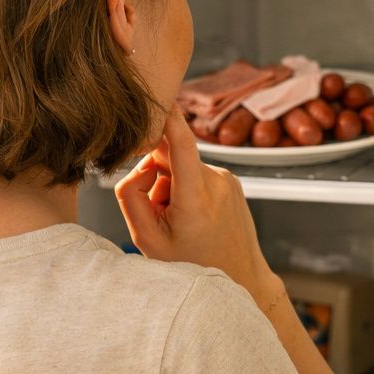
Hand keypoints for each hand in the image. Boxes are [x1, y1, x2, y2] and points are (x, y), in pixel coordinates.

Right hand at [115, 106, 278, 301]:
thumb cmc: (193, 266)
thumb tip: (141, 166)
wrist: (241, 279)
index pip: (179, 141)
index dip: (165, 115)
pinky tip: (193, 217)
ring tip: (180, 221)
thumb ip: (132, 196)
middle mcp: (217, 181)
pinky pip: (196, 174)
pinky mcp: (232, 181)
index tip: (153, 93)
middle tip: (160, 214)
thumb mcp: (147, 240)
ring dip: (171, 187)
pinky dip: (186, 190)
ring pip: (182, 166)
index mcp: (196, 197)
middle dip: (155, 178)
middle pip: (169, 156)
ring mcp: (228, 179)